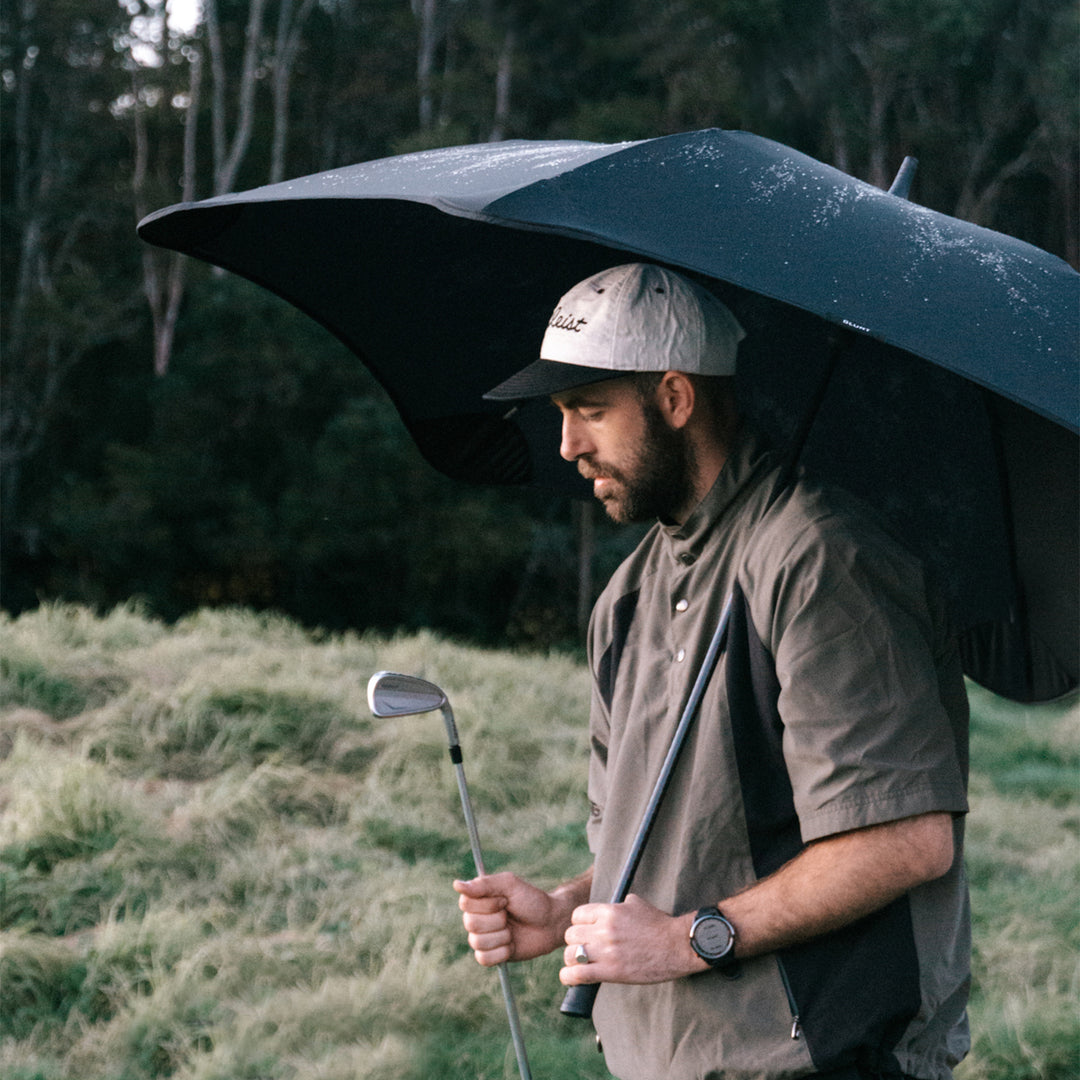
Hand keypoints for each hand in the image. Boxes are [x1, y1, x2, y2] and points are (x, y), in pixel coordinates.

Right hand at [454, 872, 574, 965]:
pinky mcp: (491, 955)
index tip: (504, 900)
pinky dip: (501, 952)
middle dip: (496, 920)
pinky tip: (512, 944)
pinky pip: (484, 959)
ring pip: (477, 942)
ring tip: (512, 930)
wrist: (550, 922)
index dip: (487, 904)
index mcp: (478, 899)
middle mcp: (476, 918)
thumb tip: (456, 884)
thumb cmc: (531, 899)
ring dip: (501, 935)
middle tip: (510, 915)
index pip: (465, 904)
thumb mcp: (510, 885)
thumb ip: (484, 884)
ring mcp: (482, 938)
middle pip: (470, 924)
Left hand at [560, 894, 705, 985]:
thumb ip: (617, 905)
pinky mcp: (611, 972)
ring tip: (578, 964)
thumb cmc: (659, 925)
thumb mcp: (636, 904)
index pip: (577, 915)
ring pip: (571, 954)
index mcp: (609, 911)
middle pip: (571, 935)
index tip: (584, 932)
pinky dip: (570, 977)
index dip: (579, 924)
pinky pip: (579, 975)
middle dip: (575, 942)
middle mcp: (604, 929)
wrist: (677, 946)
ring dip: (572, 960)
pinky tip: (571, 978)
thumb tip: (607, 910)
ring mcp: (606, 951)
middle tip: (583, 949)